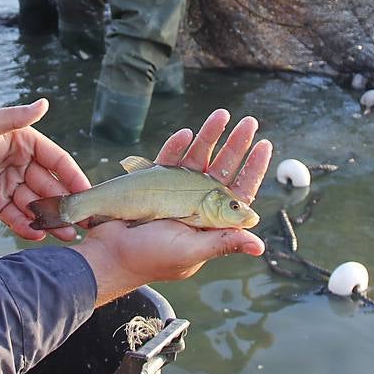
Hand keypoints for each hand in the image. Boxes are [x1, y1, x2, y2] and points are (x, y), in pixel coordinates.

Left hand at [0, 99, 89, 242]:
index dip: (73, 176)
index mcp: (23, 143)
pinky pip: (16, 217)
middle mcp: (20, 165)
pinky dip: (27, 227)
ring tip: (66, 236)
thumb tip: (44, 103)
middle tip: (82, 223)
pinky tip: (38, 236)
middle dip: (66, 204)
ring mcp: (9, 186)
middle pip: (50, 186)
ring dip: (52, 219)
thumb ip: (14, 118)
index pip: (56, 160)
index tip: (87, 193)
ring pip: (36, 205)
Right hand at [75, 109, 271, 304]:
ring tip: (220, 115)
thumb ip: (223, 242)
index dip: (253, 169)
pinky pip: (168, 159)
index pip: (240, 191)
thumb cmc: (151, 258)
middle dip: (236, 144)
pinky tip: (185, 134)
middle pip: (222, 168)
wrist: (109, 253)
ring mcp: (176, 190)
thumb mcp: (192, 251)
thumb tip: (259, 246)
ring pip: (198, 157)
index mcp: (211, 219)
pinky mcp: (155, 182)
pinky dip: (176, 146)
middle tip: (249, 122)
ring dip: (209, 136)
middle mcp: (197, 202)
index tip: (264, 145)